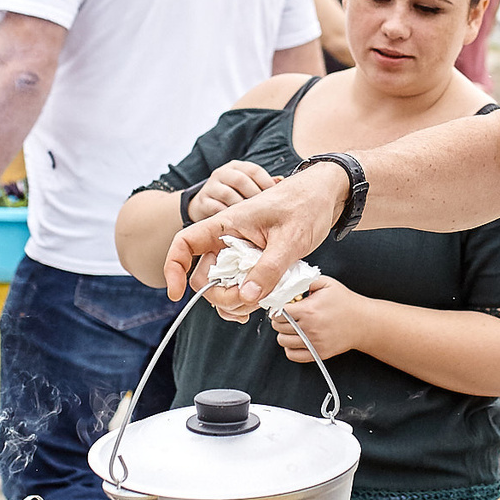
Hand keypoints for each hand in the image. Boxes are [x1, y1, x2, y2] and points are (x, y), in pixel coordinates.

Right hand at [166, 160, 348, 304]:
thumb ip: (269, 268)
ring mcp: (241, 251)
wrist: (325, 195)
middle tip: (252, 300)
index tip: (177, 293)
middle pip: (204, 276)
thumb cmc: (306, 205)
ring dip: (236, 302)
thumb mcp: (291, 238)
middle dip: (221, 295)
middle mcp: (228, 238)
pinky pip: (241, 285)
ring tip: (263, 301)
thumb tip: (247, 297)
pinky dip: (247, 300)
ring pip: (222, 285)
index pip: (184, 243)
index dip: (174, 268)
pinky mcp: (255, 261)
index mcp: (227, 224)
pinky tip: (260, 305)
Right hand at [189, 160, 279, 222]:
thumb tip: (281, 181)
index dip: (266, 183)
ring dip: (241, 207)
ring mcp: (210, 187)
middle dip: (255, 196)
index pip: (254, 170)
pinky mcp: (201, 202)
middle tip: (265, 211)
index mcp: (236, 167)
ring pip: (228, 194)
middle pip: (241, 180)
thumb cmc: (233, 197)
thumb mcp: (247, 188)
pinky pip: (216, 208)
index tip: (276, 198)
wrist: (204, 207)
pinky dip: (228, 216)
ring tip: (253, 219)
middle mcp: (222, 173)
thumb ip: (263, 185)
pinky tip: (238, 224)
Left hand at [273, 279, 368, 362]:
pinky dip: (290, 348)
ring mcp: (314, 343)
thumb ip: (306, 281)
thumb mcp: (327, 283)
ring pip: (282, 341)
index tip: (282, 306)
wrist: (364, 322)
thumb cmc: (345, 302)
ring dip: (283, 333)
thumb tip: (289, 285)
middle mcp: (309, 328)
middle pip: (279, 327)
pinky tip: (296, 339)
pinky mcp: (318, 353)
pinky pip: (292, 355)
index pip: (279, 312)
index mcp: (309, 310)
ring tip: (292, 327)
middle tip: (287, 316)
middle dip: (279, 320)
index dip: (278, 308)